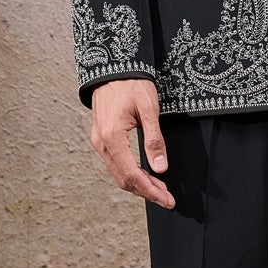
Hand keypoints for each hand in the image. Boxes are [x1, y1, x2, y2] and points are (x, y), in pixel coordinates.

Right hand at [90, 79, 174, 208]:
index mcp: (112, 137)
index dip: (151, 191)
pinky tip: (146, 175)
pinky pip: (116, 164)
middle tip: (168, 199)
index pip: (132, 175)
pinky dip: (131, 173)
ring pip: (119, 174)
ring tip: (160, 189)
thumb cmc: (131, 84)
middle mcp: (102, 143)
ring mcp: (99, 141)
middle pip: (124, 179)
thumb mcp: (149, 109)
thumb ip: (154, 139)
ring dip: (140, 184)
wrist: (113, 67)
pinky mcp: (102, 138)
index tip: (167, 200)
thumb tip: (160, 167)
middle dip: (147, 191)